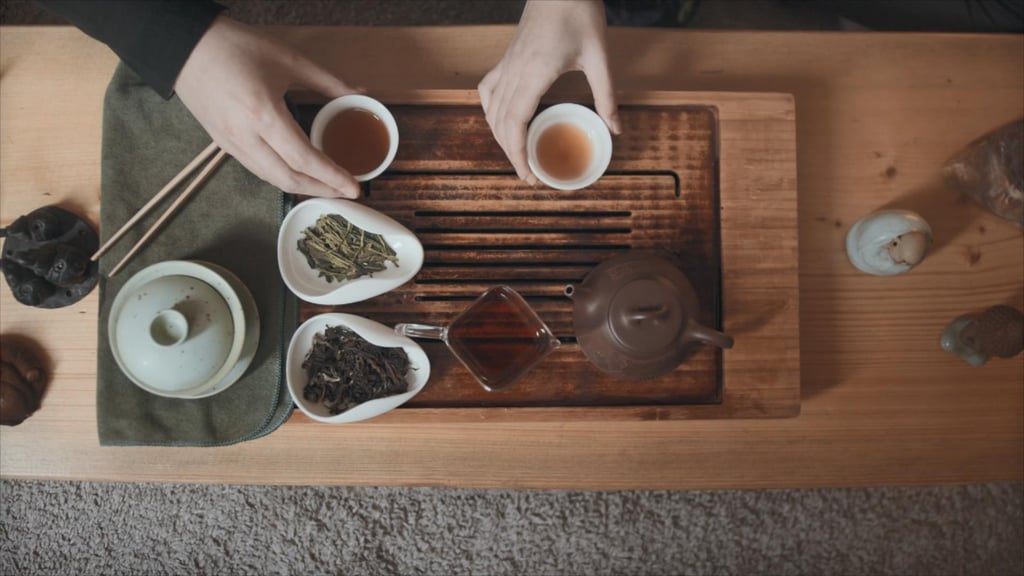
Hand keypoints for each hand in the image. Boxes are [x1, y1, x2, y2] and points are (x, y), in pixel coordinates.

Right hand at [174, 16, 360, 197]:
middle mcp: (245, 136)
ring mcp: (230, 144)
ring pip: (270, 178)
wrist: (184, 45)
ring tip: (326, 186)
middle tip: (344, 191)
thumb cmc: (235, 46)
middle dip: (320, 190)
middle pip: (288, 179)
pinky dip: (280, 176)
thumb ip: (328, 81)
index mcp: (263, 115)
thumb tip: (361, 93)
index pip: (304, 159)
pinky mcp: (222, 144)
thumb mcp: (288, 59)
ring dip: (301, 186)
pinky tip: (297, 172)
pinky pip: (256, 169)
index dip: (332, 177)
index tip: (355, 188)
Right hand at [478, 0, 619, 184]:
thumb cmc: (578, 12)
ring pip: (491, 109)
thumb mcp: (599, 56)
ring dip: (500, 136)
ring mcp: (507, 63)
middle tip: (528, 175)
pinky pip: (489, 89)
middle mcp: (514, 70)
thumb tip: (616, 129)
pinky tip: (500, 120)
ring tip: (516, 155)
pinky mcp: (508, 57)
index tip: (528, 175)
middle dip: (511, 154)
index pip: (515, 123)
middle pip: (501, 123)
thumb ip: (606, 95)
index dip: (517, 154)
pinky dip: (490, 110)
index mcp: (534, 73)